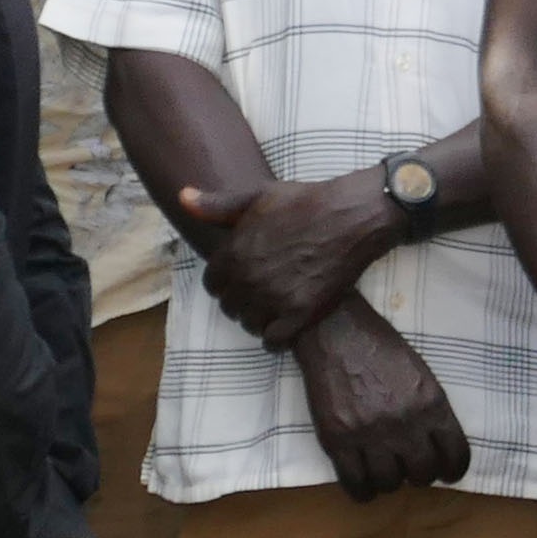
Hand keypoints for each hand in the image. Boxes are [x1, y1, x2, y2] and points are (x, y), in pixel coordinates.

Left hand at [176, 164, 401, 346]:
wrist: (354, 215)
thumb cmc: (306, 202)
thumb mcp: (258, 196)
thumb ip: (217, 205)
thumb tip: (182, 197)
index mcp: (234, 252)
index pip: (212, 284)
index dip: (226, 281)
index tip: (242, 277)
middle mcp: (249, 278)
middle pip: (229, 307)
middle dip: (242, 300)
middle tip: (263, 291)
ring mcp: (275, 297)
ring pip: (250, 325)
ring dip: (258, 319)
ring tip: (275, 306)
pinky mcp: (302, 313)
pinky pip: (274, 340)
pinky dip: (276, 337)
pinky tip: (286, 323)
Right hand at [295, 306, 472, 497]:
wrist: (336, 332)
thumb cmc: (381, 347)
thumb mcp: (421, 373)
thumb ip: (431, 408)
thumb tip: (435, 443)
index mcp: (432, 404)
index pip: (455, 454)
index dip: (453, 470)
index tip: (448, 474)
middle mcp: (405, 424)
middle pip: (422, 474)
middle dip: (420, 475)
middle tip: (411, 467)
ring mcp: (370, 435)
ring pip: (389, 483)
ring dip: (391, 482)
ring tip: (386, 472)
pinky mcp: (338, 441)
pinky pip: (355, 483)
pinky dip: (363, 491)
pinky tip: (365, 486)